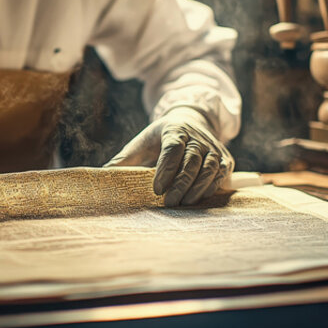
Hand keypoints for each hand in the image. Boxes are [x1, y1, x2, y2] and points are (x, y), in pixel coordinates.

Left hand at [105, 107, 232, 205]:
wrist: (191, 122)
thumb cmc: (159, 139)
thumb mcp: (140, 144)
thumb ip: (123, 160)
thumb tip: (101, 176)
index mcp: (175, 130)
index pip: (172, 148)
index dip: (165, 169)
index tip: (156, 189)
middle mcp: (198, 137)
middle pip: (192, 161)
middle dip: (180, 183)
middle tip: (168, 203)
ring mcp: (214, 147)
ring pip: (210, 168)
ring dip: (197, 188)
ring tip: (183, 205)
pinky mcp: (226, 158)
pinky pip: (221, 174)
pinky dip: (211, 188)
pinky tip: (199, 200)